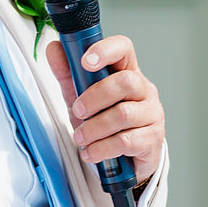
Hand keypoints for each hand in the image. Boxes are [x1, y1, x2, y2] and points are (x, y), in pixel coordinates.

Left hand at [47, 34, 163, 182]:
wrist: (123, 158)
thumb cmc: (104, 120)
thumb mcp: (81, 95)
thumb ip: (68, 74)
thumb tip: (54, 49)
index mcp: (127, 71)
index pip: (123, 48)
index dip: (105, 50)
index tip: (85, 61)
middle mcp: (144, 89)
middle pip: (125, 82)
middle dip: (94, 98)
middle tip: (78, 111)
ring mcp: (152, 114)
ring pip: (123, 114)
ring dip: (94, 128)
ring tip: (81, 138)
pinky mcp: (153, 139)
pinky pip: (126, 141)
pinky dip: (101, 148)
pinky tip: (91, 152)